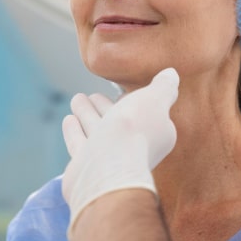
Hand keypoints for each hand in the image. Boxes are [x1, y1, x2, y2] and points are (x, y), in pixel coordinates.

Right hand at [61, 67, 178, 240]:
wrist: (107, 167)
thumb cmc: (135, 131)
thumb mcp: (155, 99)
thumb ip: (165, 87)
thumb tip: (171, 74)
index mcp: (154, 135)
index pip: (143, 114)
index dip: (132, 101)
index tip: (119, 90)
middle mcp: (132, 148)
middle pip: (116, 122)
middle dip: (104, 106)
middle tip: (92, 94)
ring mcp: (108, 158)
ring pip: (97, 130)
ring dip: (87, 114)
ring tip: (77, 98)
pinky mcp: (87, 166)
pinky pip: (81, 144)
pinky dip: (75, 131)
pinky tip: (69, 119)